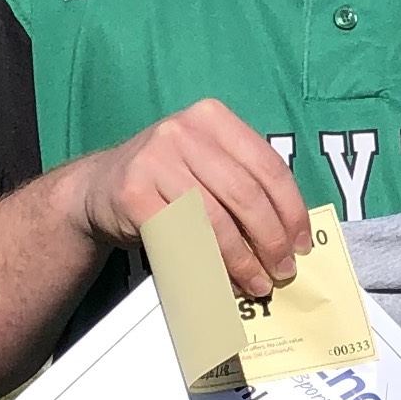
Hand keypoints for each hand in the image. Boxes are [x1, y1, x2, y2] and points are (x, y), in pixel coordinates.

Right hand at [70, 98, 312, 291]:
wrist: (98, 187)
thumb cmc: (167, 180)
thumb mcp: (206, 164)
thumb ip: (245, 183)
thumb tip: (291, 234)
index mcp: (212, 117)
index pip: (269, 166)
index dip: (292, 210)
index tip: (302, 243)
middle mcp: (183, 130)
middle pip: (246, 194)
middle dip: (271, 240)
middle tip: (282, 270)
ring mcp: (155, 159)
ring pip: (215, 220)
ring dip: (242, 260)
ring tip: (256, 282)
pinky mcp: (133, 193)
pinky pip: (182, 237)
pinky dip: (207, 265)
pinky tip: (221, 281)